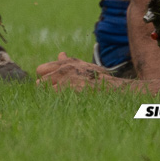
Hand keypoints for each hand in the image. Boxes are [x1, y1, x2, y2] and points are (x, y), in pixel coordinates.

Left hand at [35, 51, 155, 92]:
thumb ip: (69, 62)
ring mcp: (69, 80)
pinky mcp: (73, 91)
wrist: (119, 91)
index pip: (40, 70)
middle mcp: (65, 69)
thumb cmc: (102, 81)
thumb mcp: (86, 67)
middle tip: (58, 96)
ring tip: (65, 102)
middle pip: (40, 82)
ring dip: (51, 98)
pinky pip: (55, 100)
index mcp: (66, 63)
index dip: (44, 79)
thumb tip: (60, 53)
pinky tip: (68, 106)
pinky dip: (58, 104)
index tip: (52, 86)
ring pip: (45, 92)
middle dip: (45, 89)